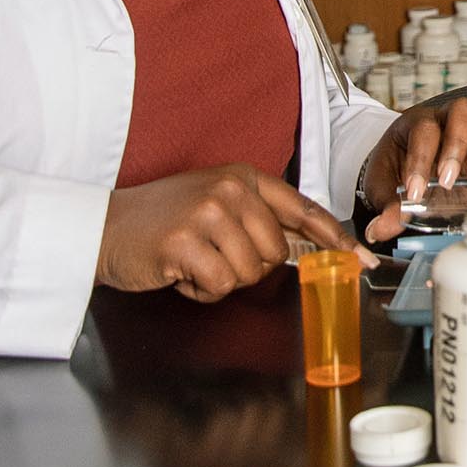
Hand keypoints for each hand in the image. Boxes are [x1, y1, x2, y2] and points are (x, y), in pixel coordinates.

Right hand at [100, 165, 376, 302]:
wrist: (106, 226)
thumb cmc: (163, 221)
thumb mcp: (216, 206)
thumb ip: (260, 221)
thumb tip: (312, 248)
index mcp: (242, 177)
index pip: (301, 207)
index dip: (333, 237)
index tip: (360, 258)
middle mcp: (229, 188)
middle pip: (275, 252)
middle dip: (249, 267)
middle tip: (213, 256)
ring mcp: (207, 212)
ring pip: (250, 272)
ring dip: (221, 279)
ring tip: (193, 260)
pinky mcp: (186, 241)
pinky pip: (221, 285)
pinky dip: (202, 290)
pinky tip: (181, 272)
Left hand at [359, 99, 466, 243]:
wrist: (400, 167)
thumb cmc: (393, 169)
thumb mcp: (381, 186)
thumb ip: (385, 206)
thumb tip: (380, 229)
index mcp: (416, 122)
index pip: (423, 130)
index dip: (420, 159)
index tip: (416, 190)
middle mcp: (445, 121)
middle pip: (462, 112)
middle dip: (458, 144)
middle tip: (450, 179)